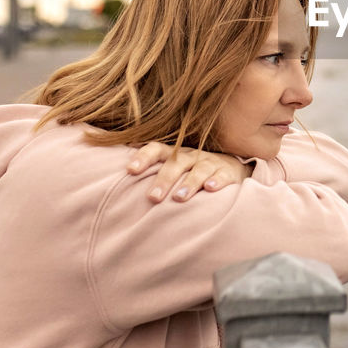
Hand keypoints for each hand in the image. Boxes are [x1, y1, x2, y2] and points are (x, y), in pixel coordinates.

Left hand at [127, 141, 252, 203]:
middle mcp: (191, 156)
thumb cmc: (192, 169)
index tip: (130, 170)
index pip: (156, 149)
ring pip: (199, 170)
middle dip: (164, 179)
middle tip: (152, 197)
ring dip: (189, 183)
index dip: (143, 157)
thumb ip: (151, 169)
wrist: (231, 167)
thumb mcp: (173, 166)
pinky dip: (217, 181)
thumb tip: (116, 171)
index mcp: (174, 154)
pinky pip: (223, 175)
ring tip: (179, 198)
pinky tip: (211, 189)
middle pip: (176, 163)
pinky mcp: (228, 172)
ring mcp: (210, 163)